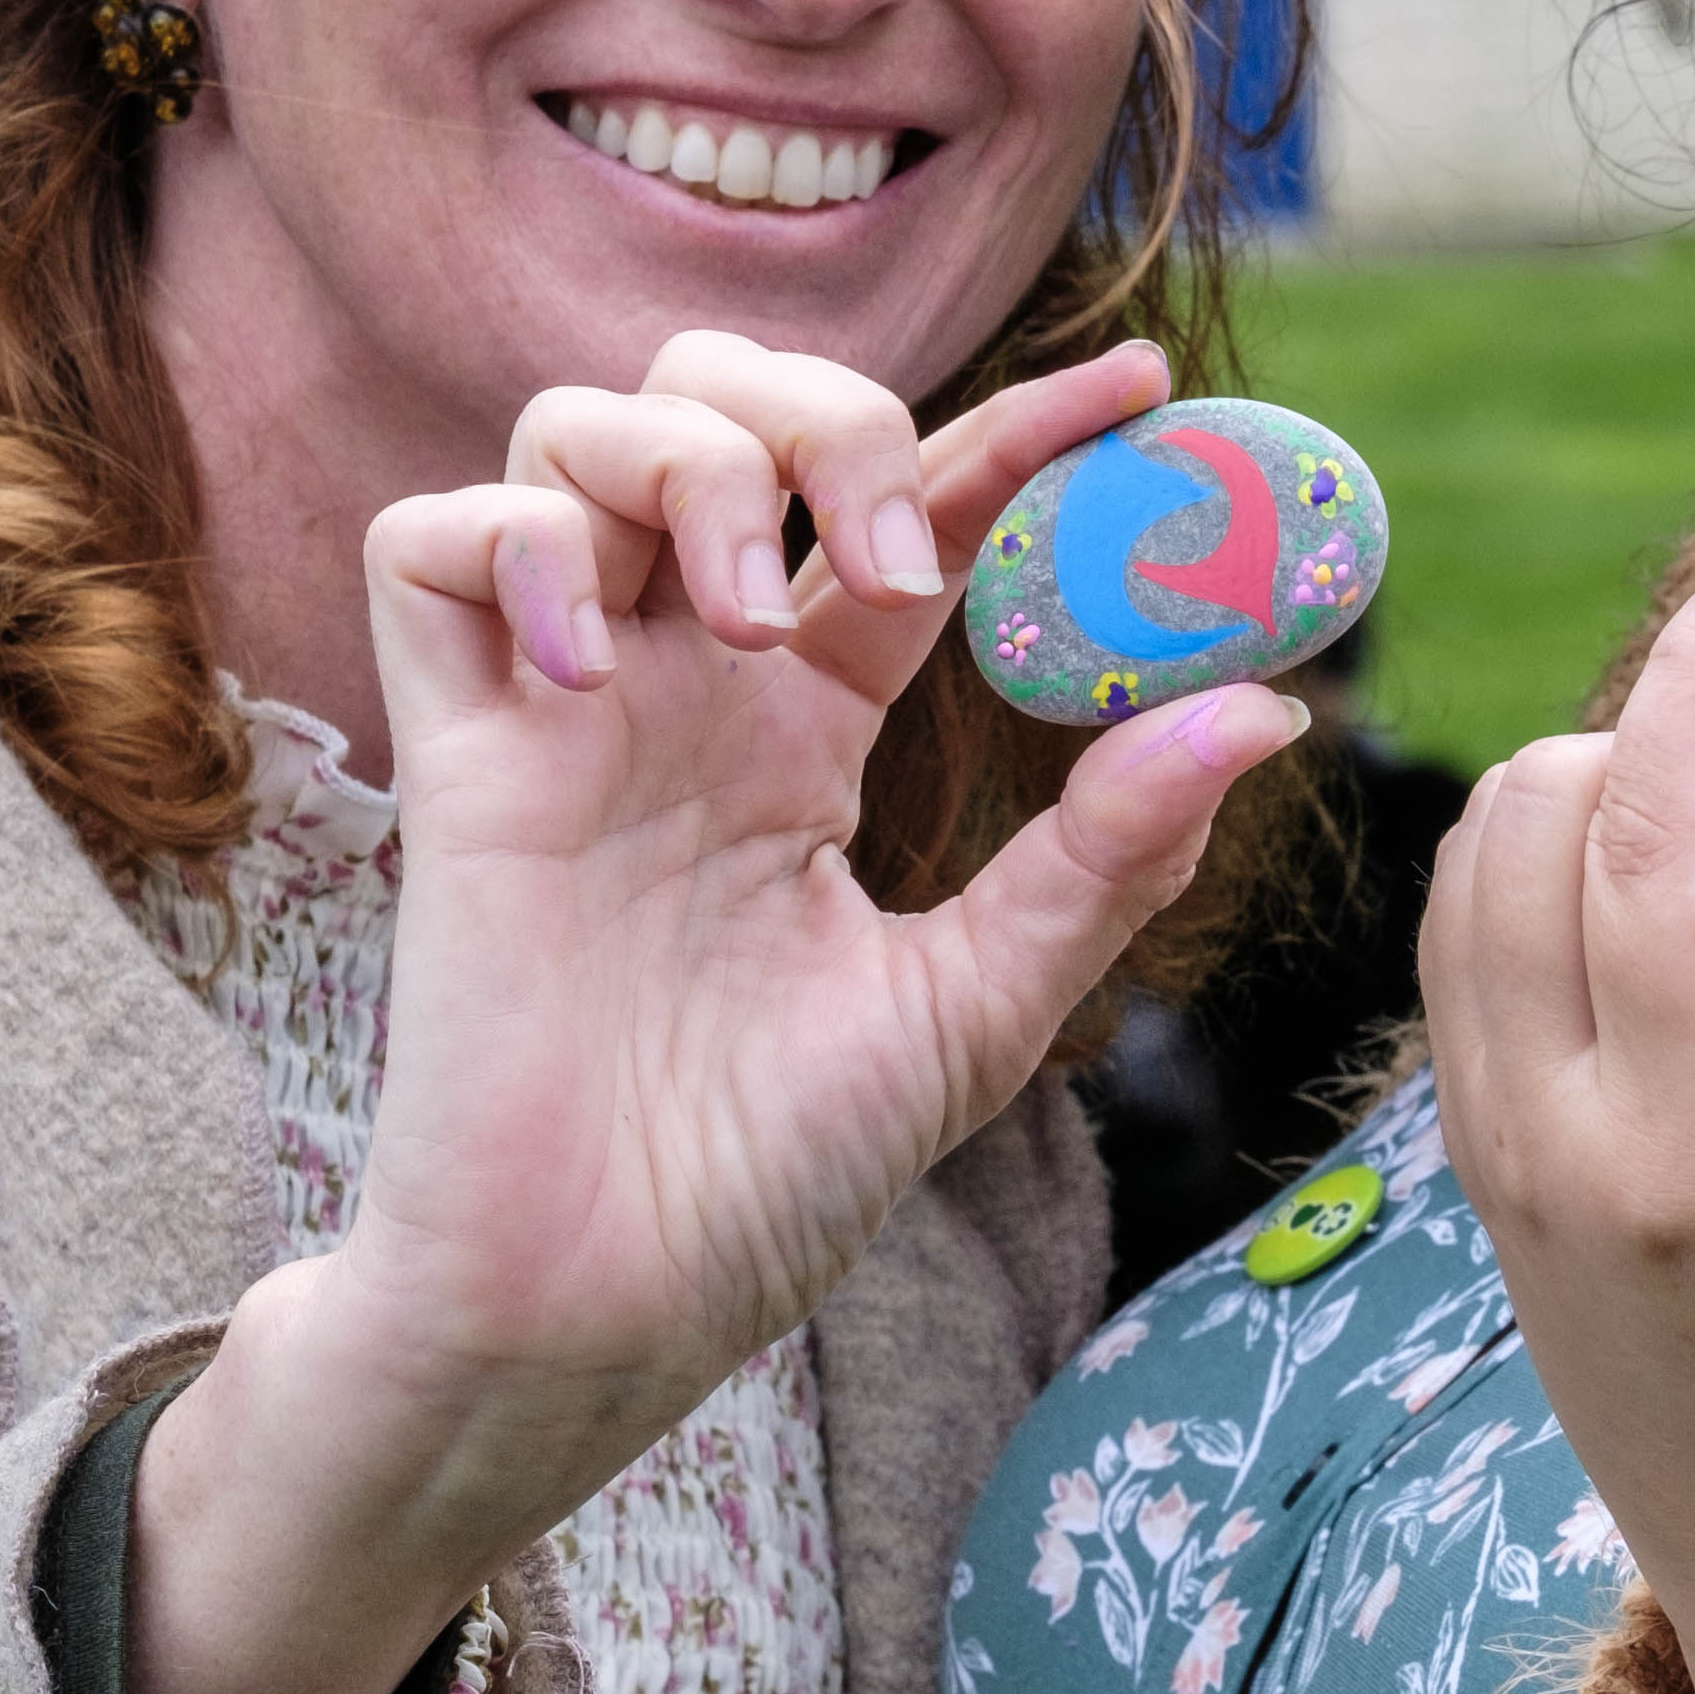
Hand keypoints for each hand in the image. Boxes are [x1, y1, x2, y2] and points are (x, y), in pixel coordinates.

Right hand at [128, 333, 1304, 1693]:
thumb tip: (1265, 711)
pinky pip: (430, 541)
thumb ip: (1104, 856)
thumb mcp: (977, 1007)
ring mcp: (563, 705)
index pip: (914, 511)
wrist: (606, 1303)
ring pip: (577, 429)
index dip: (1019, 429)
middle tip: (894, 555)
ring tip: (746, 614)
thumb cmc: (769, 1178)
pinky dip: (517, 546)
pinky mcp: (452, 752)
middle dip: (820, 410)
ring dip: (686, 464)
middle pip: (723, 402)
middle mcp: (685, 684)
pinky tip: (590, 666)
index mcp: (809, 724)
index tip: (1143, 390)